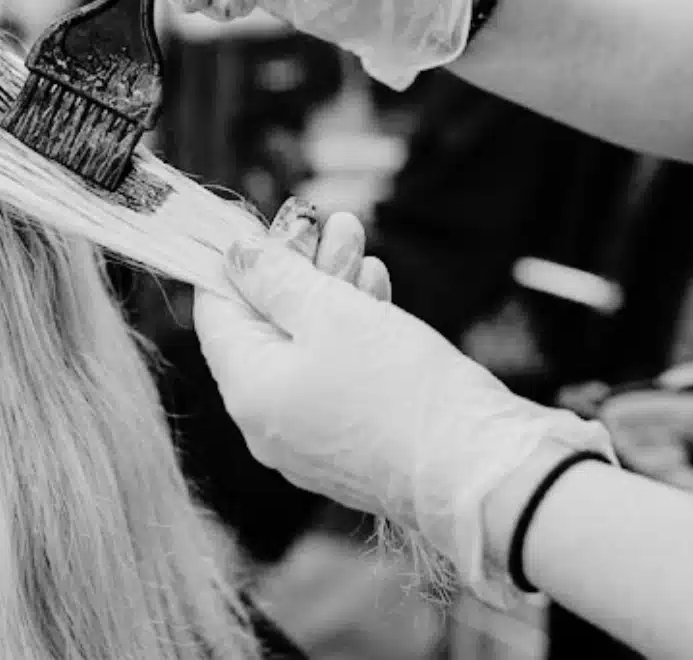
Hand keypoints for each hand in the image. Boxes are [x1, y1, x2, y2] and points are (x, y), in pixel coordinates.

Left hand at [195, 237, 611, 594]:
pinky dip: (350, 332)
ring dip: (329, 290)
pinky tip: (375, 288)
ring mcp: (308, 439)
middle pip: (263, 326)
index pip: (215, 311)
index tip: (264, 221)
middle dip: (296, 267)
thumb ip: (276, 277)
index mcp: (247, 390)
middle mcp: (266, 422)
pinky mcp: (350, 444)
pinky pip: (334, 377)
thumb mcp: (331, 311)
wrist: (477, 471)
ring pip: (304, 347)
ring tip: (357, 239)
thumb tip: (234, 254)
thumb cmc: (401, 389)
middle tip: (327, 222)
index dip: (235, 259)